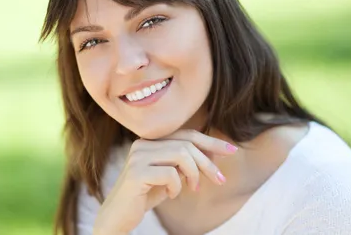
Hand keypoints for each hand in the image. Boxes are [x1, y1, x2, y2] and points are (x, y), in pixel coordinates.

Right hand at [92, 129, 237, 234]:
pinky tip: (171, 194)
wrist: (118, 216)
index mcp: (150, 141)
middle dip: (208, 162)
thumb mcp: (171, 176)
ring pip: (181, 154)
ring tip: (193, 188)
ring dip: (194, 174)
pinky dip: (177, 186)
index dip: (211, 141)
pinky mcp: (135, 172)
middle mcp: (142, 144)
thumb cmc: (145, 195)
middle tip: (220, 180)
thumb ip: (187, 162)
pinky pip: (170, 173)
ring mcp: (137, 156)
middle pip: (186, 144)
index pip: (186, 134)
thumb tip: (216, 152)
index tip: (232, 150)